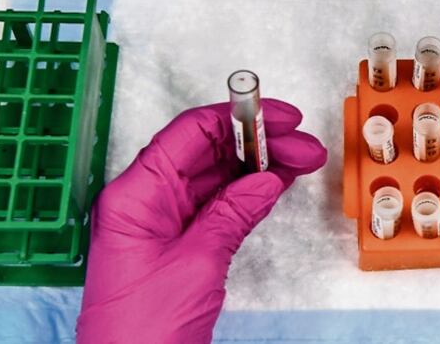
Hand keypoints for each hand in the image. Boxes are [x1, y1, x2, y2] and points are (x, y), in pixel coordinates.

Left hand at [76, 100, 326, 342]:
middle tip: (304, 147)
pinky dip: (246, 193)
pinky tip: (276, 184)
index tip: (280, 117)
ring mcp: (160, 223)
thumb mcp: (196, 265)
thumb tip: (266, 179)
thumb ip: (232, 214)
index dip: (239, 118)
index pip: (190, 134)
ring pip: (214, 176)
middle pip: (205, 151)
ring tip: (302, 161)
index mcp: (135, 195)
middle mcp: (144, 201)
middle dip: (258, 143)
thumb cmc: (141, 334)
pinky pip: (214, 205)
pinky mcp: (175, 246)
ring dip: (258, 166)